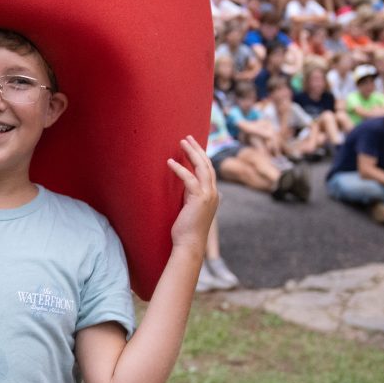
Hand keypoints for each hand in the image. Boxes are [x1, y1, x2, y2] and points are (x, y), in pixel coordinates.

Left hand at [167, 136, 217, 253]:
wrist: (190, 244)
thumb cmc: (186, 230)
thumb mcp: (189, 209)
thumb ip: (189, 196)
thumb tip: (183, 186)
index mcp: (212, 195)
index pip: (208, 170)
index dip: (201, 156)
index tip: (192, 146)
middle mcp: (213, 193)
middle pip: (207, 164)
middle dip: (197, 149)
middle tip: (187, 137)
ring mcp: (208, 196)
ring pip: (202, 168)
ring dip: (191, 153)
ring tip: (182, 142)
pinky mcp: (199, 199)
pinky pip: (189, 179)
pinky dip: (179, 169)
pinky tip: (170, 162)